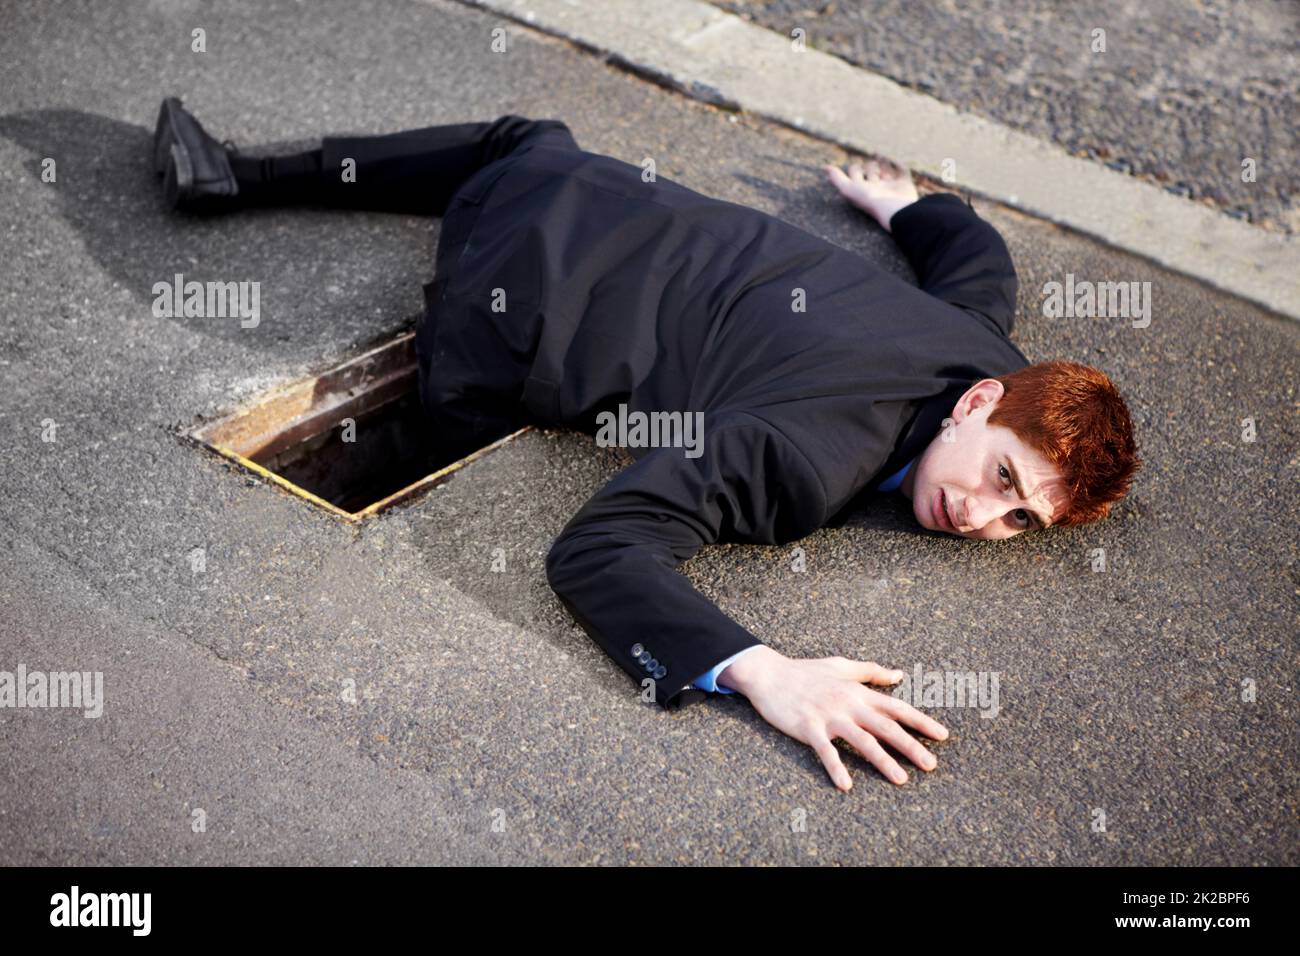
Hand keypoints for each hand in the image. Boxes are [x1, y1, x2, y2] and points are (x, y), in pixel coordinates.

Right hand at [719, 646, 948, 789]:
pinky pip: (826, 751)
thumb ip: (870, 671)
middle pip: (886, 727)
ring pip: (863, 740)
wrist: (769, 673)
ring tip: (901, 779)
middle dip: (911, 746)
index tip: (942, 735)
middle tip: (931, 765)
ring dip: (883, 760)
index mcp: (858, 691)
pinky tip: (846, 786)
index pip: (896, 707)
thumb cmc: (805, 671)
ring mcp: (829, 716)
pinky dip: (836, 768)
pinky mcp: (809, 727)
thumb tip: (898, 673)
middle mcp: (848, 703)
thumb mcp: (841, 665)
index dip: (921, 721)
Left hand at [822, 158, 918, 232]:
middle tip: (873, 172)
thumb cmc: (869, 200)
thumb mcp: (848, 189)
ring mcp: (890, 185)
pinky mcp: (904, 184)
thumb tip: (824, 167)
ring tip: (882, 158)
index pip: (855, 173)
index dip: (854, 169)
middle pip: (870, 169)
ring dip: (883, 162)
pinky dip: (899, 164)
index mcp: (863, 189)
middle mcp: (876, 187)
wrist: (893, 209)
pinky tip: (896, 161)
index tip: (857, 170)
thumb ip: (837, 178)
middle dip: (870, 167)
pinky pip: (902, 170)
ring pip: (885, 169)